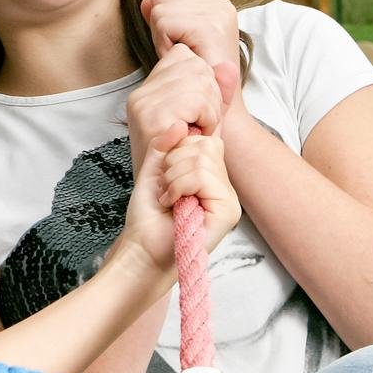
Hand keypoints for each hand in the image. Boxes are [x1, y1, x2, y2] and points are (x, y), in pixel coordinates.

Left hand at [123, 131, 240, 274]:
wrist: (142, 249)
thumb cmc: (148, 217)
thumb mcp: (152, 171)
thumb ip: (164, 145)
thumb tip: (180, 123)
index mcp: (211, 176)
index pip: (205, 140)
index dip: (178, 150)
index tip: (165, 174)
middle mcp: (225, 187)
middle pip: (206, 145)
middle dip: (174, 162)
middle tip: (166, 188)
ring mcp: (229, 200)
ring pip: (203, 159)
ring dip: (173, 178)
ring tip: (169, 198)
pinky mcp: (228, 212)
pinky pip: (202, 177)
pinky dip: (179, 187)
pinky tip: (173, 205)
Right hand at [125, 44, 223, 175]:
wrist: (168, 201)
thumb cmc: (186, 161)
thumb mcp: (205, 120)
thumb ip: (217, 92)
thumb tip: (228, 66)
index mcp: (147, 90)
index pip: (184, 56)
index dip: (202, 77)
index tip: (199, 109)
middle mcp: (140, 93)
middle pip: (195, 65)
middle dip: (210, 94)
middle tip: (201, 125)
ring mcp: (143, 105)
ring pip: (199, 82)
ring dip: (209, 110)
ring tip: (198, 132)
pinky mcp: (152, 119)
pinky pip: (196, 102)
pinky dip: (206, 120)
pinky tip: (195, 136)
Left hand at [140, 0, 242, 109]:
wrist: (220, 104)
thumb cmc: (197, 74)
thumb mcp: (176, 40)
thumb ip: (162, 16)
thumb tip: (144, 1)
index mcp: (216, 2)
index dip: (165, 4)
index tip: (177, 32)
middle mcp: (219, 3)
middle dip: (159, 21)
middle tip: (178, 45)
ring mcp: (216, 13)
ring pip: (159, 5)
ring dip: (160, 33)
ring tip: (180, 51)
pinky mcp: (209, 27)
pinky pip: (163, 22)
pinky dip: (163, 41)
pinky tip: (180, 54)